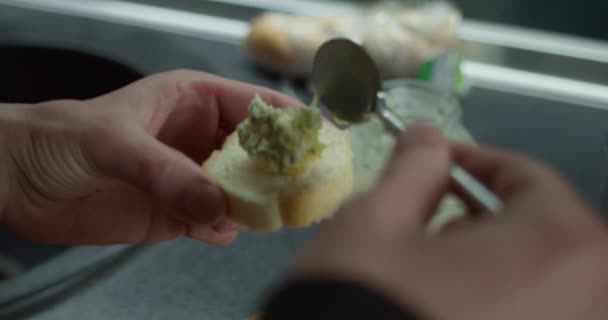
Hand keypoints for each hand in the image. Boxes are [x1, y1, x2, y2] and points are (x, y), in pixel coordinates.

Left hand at [0, 69, 300, 244]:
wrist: (17, 181)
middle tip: (301, 193)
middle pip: (259, 154)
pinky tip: (214, 231)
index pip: (257, 106)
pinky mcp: (176, 213)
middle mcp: (201, 139)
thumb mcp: (113, 142)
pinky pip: (215, 222)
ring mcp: (191, 178)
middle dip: (281, 172)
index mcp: (194, 101)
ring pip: (242, 191)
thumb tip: (217, 206)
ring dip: (255, 205)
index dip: (291, 122)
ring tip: (260, 217)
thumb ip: (165, 173)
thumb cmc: (60, 138)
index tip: (320, 143)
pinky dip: (223, 228)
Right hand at [290, 126, 607, 319]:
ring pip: (538, 277)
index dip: (476, 160)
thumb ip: (413, 168)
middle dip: (485, 215)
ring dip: (493, 258)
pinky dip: (497, 298)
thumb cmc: (364, 299)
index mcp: (555, 247)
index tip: (437, 162)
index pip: (530, 177)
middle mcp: (585, 299)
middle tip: (429, 219)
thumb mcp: (376, 221)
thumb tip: (426, 137)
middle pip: (542, 230)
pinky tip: (445, 304)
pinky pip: (529, 311)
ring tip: (433, 269)